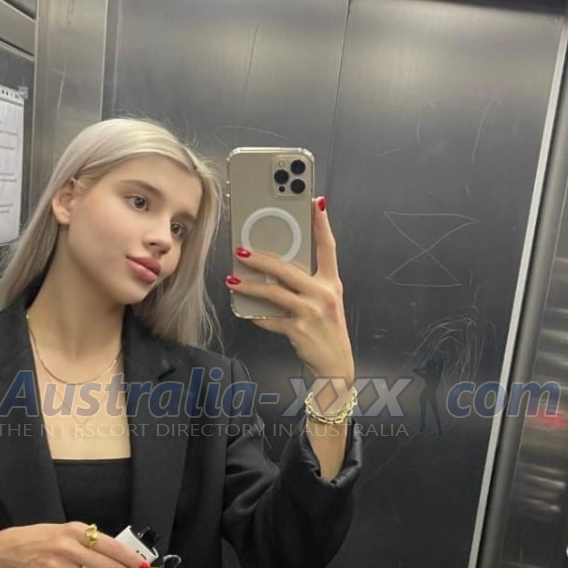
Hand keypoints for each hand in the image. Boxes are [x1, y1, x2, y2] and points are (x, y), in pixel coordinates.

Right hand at [0, 524, 153, 567]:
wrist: (9, 550)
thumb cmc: (43, 538)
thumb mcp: (68, 530)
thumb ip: (91, 541)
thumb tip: (119, 555)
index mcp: (75, 531)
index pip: (110, 545)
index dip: (130, 558)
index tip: (144, 567)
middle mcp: (67, 548)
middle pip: (105, 566)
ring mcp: (57, 567)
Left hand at [226, 196, 354, 385]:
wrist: (335, 366)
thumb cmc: (326, 330)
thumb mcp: (324, 302)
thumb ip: (307, 284)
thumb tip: (275, 268)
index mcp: (331, 283)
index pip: (328, 247)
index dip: (322, 223)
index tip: (315, 201)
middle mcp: (324, 294)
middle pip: (288, 269)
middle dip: (261, 258)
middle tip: (241, 250)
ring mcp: (312, 312)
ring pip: (274, 292)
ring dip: (250, 286)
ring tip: (232, 280)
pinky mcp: (300, 329)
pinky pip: (271, 319)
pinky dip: (257, 316)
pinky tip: (246, 312)